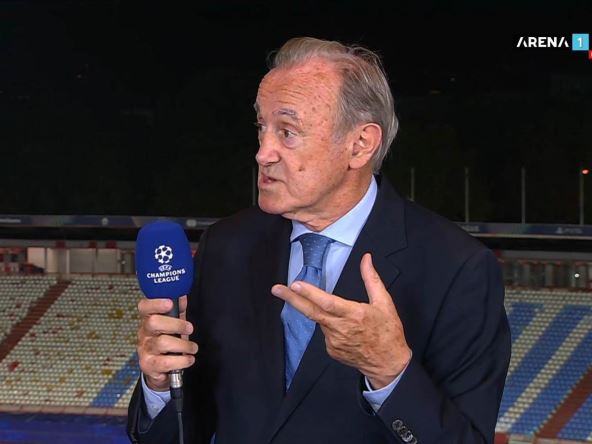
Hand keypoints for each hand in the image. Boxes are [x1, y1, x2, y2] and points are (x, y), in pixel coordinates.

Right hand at [137, 296, 197, 390]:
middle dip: (176, 324)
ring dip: (183, 345)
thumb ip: (177, 310)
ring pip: (162, 343)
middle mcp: (144, 333)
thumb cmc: (166, 341)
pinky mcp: (149, 365)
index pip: (144, 307)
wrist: (158, 368)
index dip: (156, 303)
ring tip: (192, 348)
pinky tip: (188, 359)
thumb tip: (182, 297)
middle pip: (153, 322)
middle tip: (189, 329)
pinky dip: (181, 361)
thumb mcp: (172, 323)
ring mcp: (145, 349)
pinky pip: (165, 363)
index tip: (169, 303)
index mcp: (148, 319)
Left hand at [271, 253, 410, 388]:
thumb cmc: (389, 332)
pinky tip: (346, 330)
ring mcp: (334, 341)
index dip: (310, 293)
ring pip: (320, 321)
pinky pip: (326, 332)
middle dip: (292, 299)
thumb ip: (372, 279)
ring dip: (322, 313)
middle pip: (311, 312)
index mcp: (354, 315)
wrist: (388, 364)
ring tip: (348, 319)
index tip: (295, 285)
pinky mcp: (331, 350)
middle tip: (276, 289)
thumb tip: (366, 259)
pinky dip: (331, 326)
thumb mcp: (384, 303)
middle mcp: (341, 329)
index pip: (327, 302)